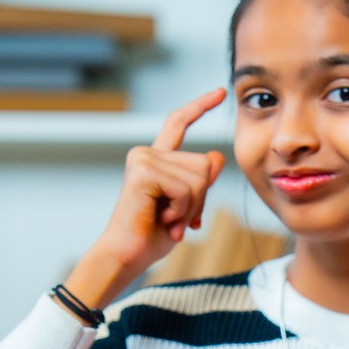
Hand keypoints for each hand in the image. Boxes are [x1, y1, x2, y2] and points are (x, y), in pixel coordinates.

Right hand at [66, 88, 228, 308]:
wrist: (128, 256)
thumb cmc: (153, 235)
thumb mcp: (187, 206)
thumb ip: (200, 182)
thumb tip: (217, 155)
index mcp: (156, 159)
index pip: (178, 123)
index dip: (200, 106)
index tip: (221, 92)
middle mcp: (147, 153)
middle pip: (204, 163)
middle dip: (201, 198)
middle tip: (178, 219)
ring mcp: (143, 160)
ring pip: (199, 177)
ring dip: (191, 207)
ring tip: (168, 220)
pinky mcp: (143, 173)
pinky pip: (186, 189)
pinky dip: (182, 211)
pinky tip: (163, 219)